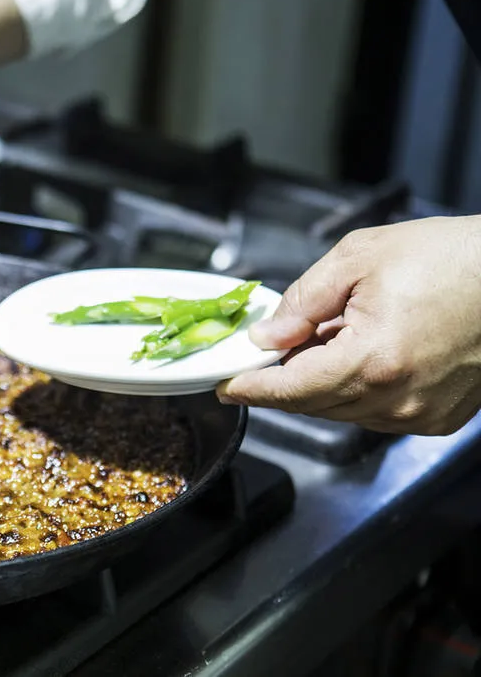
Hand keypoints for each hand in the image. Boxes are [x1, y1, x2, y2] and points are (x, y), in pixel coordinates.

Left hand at [217, 216, 480, 435]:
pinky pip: (378, 415)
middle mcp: (399, 398)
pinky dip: (357, 392)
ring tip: (332, 338)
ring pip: (344, 412)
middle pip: (313, 405)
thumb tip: (267, 335)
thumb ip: (302, 301)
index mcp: (373, 360)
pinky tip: (364, 356)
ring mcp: (423, 414)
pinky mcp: (440, 418)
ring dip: (322, 385)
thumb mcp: (359, 258)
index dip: (253, 389)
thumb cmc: (452, 258)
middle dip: (285, 380)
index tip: (226, 386)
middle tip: (275, 348)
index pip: (291, 390)